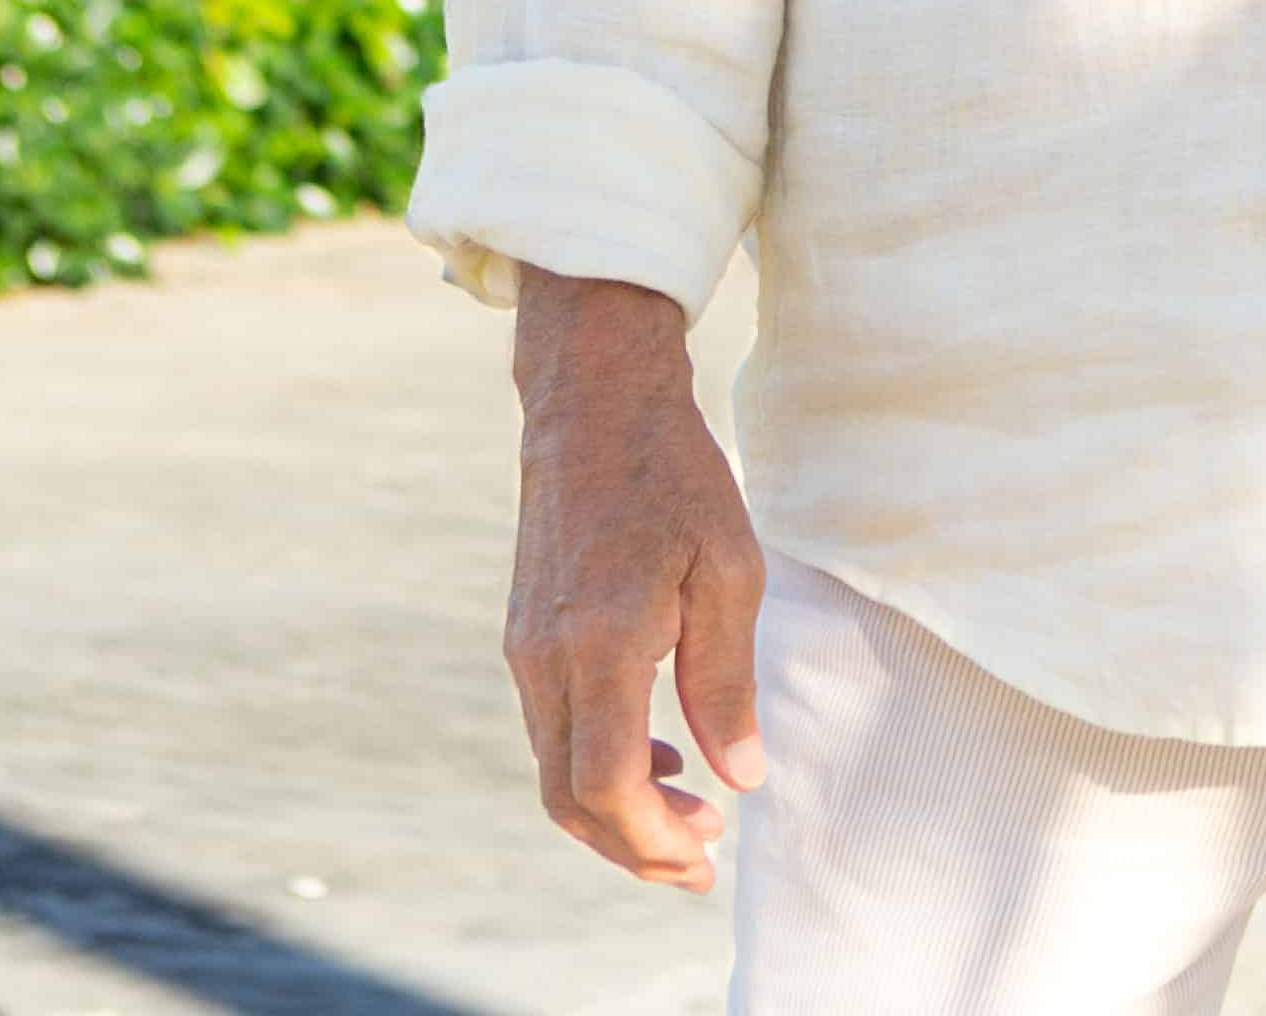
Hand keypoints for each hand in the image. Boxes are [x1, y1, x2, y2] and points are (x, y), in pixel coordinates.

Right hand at [505, 269, 768, 889]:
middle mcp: (544, 658)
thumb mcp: (729, 571)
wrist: (594, 403)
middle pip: (570, 799)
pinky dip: (601, 763)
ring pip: (557, 771)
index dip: (653, 839)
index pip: (606, 784)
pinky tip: (662, 754)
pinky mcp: (526, 638)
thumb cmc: (676, 475)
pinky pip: (555, 730)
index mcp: (599, 643)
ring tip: (693, 815)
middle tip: (702, 863)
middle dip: (634, 846)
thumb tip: (740, 777)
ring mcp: (525, 650)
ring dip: (619, 810)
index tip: (707, 856)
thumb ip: (727, 681)